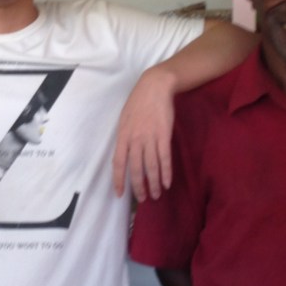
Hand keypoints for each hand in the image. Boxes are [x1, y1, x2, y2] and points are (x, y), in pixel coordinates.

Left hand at [112, 66, 176, 201]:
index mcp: (122, 135)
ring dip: (154, 183)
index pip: (118, 163)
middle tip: (143, 198)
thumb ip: (124, 136)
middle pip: (136, 168)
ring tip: (157, 195)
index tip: (120, 194)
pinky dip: (166, 172)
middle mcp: (135, 139)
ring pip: (151, 166)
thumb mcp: (124, 118)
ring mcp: (150, 137)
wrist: (154, 87)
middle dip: (139, 186)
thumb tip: (124, 153)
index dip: (119, 180)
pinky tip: (167, 183)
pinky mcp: (164, 135)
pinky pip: (164, 158)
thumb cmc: (138, 102)